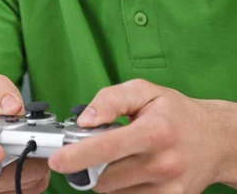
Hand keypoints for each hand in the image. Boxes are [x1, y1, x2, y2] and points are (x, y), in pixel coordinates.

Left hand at [48, 79, 225, 192]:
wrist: (216, 140)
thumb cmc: (176, 113)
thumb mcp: (145, 91)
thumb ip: (112, 98)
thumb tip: (85, 119)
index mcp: (155, 131)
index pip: (107, 148)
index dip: (78, 155)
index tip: (58, 159)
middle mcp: (162, 164)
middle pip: (105, 177)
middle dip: (91, 164)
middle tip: (95, 148)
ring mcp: (168, 189)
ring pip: (114, 192)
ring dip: (106, 177)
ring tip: (121, 156)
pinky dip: (123, 188)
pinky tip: (132, 170)